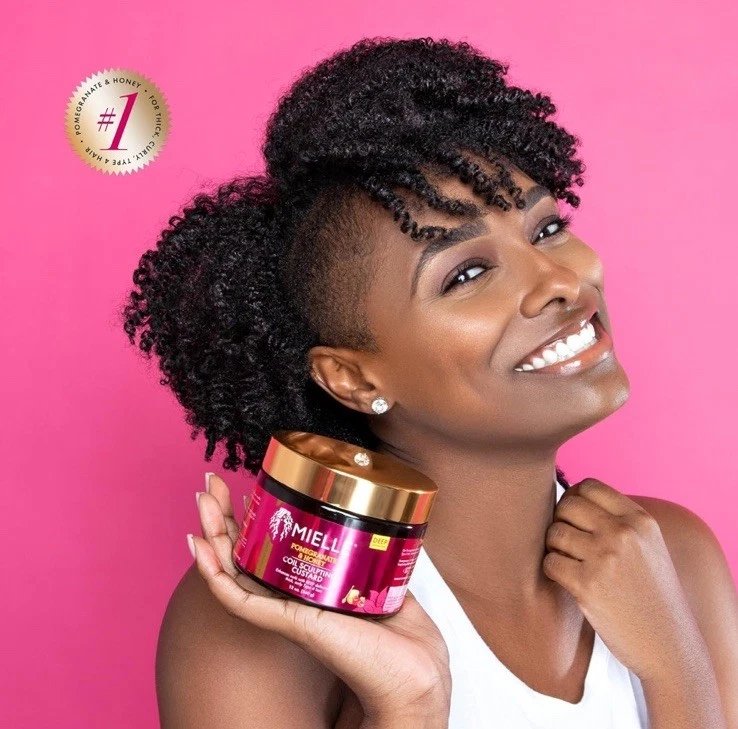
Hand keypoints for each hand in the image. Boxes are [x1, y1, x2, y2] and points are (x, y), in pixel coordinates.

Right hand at [190, 472, 450, 724]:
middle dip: (224, 519)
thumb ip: (372, 567)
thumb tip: (376, 538)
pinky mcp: (290, 623)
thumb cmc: (403, 646)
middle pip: (244, 556)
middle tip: (209, 487)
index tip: (244, 493)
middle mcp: (292, 601)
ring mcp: (286, 612)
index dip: (252, 525)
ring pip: (234, 572)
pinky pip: (240, 600)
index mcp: (311, 593)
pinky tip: (201, 548)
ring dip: (213, 535)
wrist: (413, 679)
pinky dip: (215, 574)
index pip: (269, 556)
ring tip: (200, 502)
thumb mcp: (385, 588)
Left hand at [542, 478, 697, 681]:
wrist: (668, 644)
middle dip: (561, 521)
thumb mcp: (649, 545)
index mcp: (640, 519)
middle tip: (568, 541)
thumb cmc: (652, 594)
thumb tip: (570, 496)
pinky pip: (550, 562)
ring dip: (555, 547)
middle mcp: (623, 533)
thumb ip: (617, 519)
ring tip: (569, 561)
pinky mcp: (587, 585)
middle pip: (567, 505)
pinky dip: (553, 570)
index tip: (574, 516)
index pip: (589, 485)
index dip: (573, 497)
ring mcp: (605, 558)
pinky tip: (568, 580)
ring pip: (555, 532)